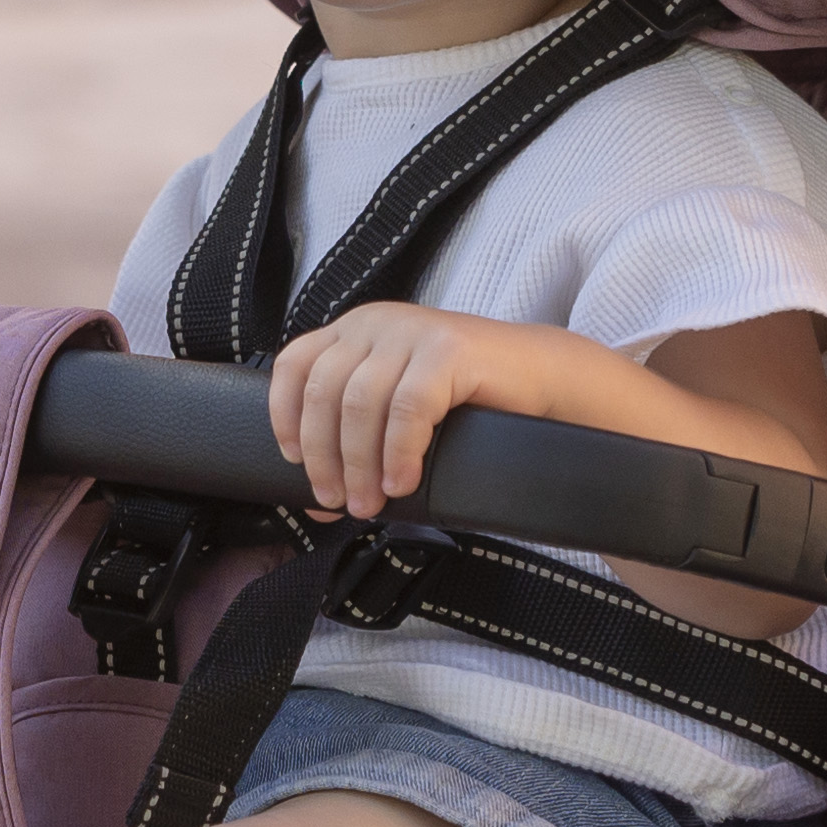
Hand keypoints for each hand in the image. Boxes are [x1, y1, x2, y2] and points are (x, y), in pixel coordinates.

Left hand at [269, 304, 559, 517]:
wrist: (541, 377)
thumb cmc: (468, 401)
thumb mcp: (397, 408)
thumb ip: (358, 436)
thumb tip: (319, 498)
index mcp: (354, 332)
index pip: (295, 365)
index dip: (285, 416)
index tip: (294, 462)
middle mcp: (375, 324)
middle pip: (324, 392)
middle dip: (325, 456)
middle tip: (339, 501)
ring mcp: (411, 331)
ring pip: (360, 403)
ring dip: (359, 464)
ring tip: (370, 503)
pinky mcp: (448, 349)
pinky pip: (408, 407)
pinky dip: (399, 452)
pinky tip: (403, 482)